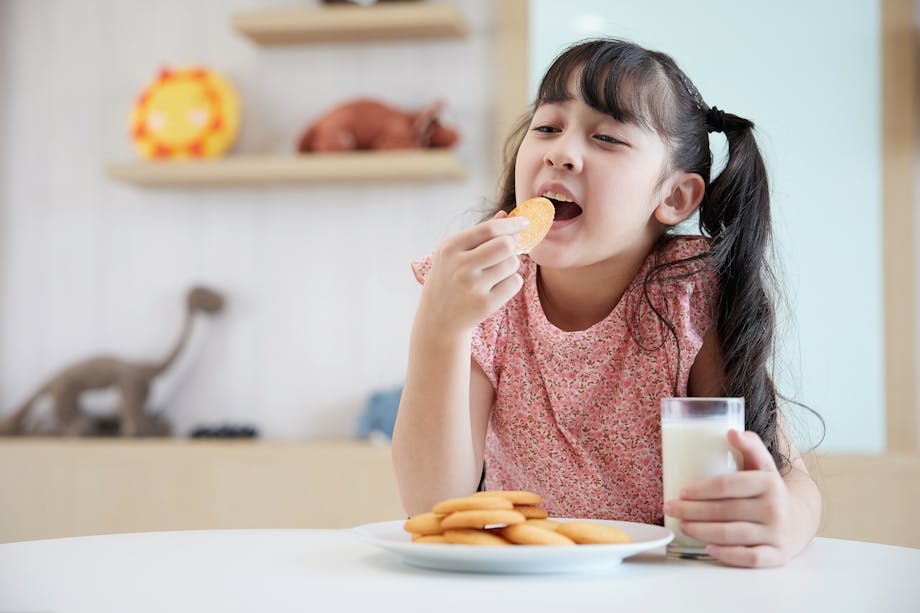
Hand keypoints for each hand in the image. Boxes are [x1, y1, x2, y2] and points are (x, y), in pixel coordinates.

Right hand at [416, 212, 527, 337]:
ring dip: (510, 266)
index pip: (489, 229)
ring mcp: (473, 286)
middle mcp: (460, 266)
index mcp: (450, 247)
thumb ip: (479, 233)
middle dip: (512, 246)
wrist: (437, 320)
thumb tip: (506, 215)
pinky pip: (514, 282)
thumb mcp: (454, 254)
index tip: (524, 223)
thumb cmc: (448, 280)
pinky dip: (511, 282)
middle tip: (508, 251)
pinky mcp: (485, 304)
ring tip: (494, 274)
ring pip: (512, 264)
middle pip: (505, 245)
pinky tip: (496, 288)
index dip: (511, 224)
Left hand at [663, 429, 800, 567]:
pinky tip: (708, 548)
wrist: (799, 517)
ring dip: (702, 531)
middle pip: (725, 510)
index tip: (681, 491)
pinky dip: (728, 555)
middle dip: (692, 511)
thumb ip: (750, 445)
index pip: (728, 485)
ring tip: (682, 525)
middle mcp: (775, 508)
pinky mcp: (777, 555)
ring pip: (733, 534)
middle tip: (670, 508)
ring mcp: (777, 533)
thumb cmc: (768, 488)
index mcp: (769, 482)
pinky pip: (750, 558)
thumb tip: (730, 431)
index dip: (701, 489)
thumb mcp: (762, 464)